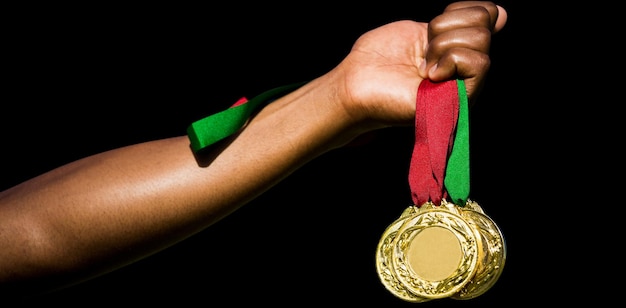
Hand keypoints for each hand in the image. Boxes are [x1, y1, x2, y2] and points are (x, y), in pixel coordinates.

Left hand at [329, 1, 506, 128]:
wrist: (356, 82)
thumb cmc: (378, 59)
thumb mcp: (419, 30)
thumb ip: (455, 22)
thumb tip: (500, 13)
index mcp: (457, 49)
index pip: (487, 14)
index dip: (462, 10)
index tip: (432, 27)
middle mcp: (466, 67)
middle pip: (485, 24)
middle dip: (445, 27)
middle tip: (423, 50)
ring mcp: (466, 84)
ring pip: (481, 41)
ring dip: (442, 44)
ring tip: (423, 65)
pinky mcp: (461, 99)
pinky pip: (479, 64)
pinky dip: (450, 60)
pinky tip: (430, 75)